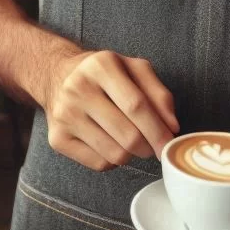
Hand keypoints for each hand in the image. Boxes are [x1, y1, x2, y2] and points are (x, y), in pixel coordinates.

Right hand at [43, 49, 178, 171]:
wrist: (58, 76)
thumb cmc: (103, 74)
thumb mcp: (133, 69)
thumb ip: (159, 93)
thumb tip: (171, 126)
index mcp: (101, 65)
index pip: (137, 106)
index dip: (158, 130)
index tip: (170, 145)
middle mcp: (78, 88)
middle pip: (128, 135)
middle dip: (148, 146)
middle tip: (151, 145)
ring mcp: (65, 114)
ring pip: (115, 154)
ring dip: (131, 154)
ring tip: (128, 139)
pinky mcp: (57, 137)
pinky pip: (98, 163)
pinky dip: (112, 160)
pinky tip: (108, 142)